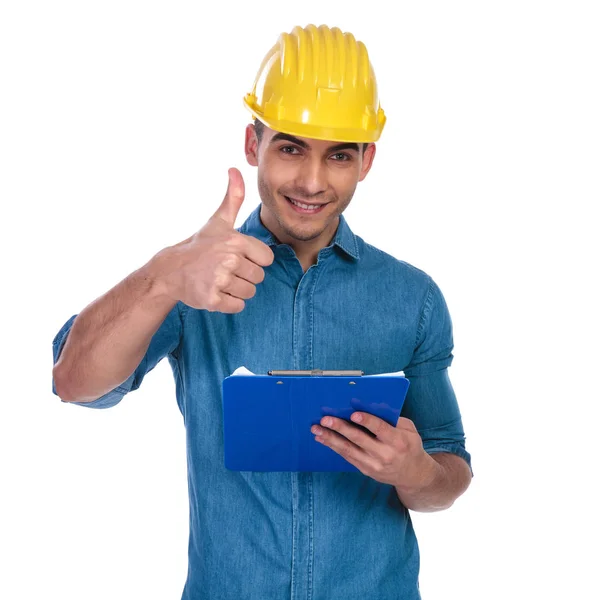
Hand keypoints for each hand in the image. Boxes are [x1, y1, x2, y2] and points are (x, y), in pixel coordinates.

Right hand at [152, 168, 274, 312]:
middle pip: (259, 277)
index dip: (254, 260)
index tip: (237, 257)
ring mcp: (220, 280)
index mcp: (236, 241)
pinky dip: (228, 303)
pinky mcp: (212, 299)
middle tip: (225, 270)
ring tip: (219, 280)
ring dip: (237, 290)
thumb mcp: (219, 221)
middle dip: (245, 276)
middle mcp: (229, 260)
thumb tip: (235, 169)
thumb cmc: (200, 245)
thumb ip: (233, 197)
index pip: (267, 259)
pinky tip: (216, 292)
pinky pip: (237, 306)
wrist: (171, 270)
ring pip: (249, 293)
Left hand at [311, 413, 435, 488]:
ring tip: (317, 429)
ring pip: (348, 450)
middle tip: (325, 419)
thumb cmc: (410, 446)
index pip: (380, 429)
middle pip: (359, 439)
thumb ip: (392, 419)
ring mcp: (374, 465)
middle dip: (340, 428)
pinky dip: (333, 447)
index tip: (353, 414)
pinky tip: (323, 439)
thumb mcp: (409, 430)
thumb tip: (370, 405)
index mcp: (398, 441)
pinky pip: (347, 457)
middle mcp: (385, 454)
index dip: (367, 421)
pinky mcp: (365, 470)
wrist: (413, 475)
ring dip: (330, 438)